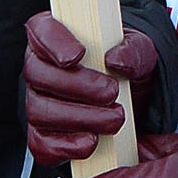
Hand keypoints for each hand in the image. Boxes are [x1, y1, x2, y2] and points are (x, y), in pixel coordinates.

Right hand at [23, 12, 157, 166]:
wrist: (133, 99)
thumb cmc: (127, 66)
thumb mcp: (140, 50)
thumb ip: (133, 49)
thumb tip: (116, 60)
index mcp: (56, 36)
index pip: (41, 30)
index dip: (55, 43)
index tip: (78, 55)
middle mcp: (39, 67)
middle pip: (38, 74)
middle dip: (76, 86)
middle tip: (111, 93)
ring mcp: (38, 102)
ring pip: (39, 111)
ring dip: (79, 118)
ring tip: (114, 119)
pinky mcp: (42, 135)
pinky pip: (41, 144)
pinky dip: (66, 146)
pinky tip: (92, 142)